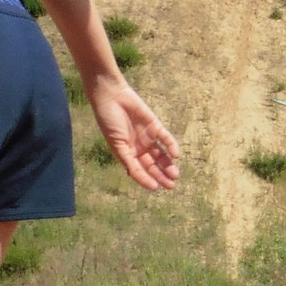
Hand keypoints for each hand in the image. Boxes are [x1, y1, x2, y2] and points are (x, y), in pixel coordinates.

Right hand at [88, 76, 180, 192]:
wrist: (112, 97)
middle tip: (171, 185)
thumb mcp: (117, 145)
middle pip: (152, 164)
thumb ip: (129, 161)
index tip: (156, 188)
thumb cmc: (109, 122)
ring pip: (161, 154)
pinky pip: (165, 138)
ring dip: (168, 164)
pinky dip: (171, 146)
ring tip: (175, 175)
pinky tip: (176, 155)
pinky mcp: (155, 125)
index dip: (147, 179)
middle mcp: (138, 147)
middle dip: (161, 175)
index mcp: (127, 153)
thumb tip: (140, 178)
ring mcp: (147, 137)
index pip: (140, 170)